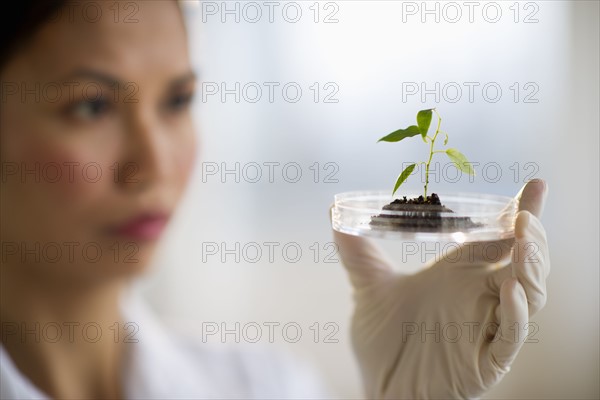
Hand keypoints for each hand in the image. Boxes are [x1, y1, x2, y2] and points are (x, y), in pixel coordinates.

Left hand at [332, 180, 549, 398]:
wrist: (379, 390)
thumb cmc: (383, 343)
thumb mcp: (368, 289)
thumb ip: (356, 252)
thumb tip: (334, 212)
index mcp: (459, 276)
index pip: (497, 238)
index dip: (518, 213)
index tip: (535, 185)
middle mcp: (479, 297)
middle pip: (523, 262)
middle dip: (532, 235)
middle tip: (525, 213)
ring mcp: (486, 328)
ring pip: (528, 294)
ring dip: (531, 266)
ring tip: (524, 239)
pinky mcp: (487, 361)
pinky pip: (510, 335)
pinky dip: (515, 312)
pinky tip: (507, 287)